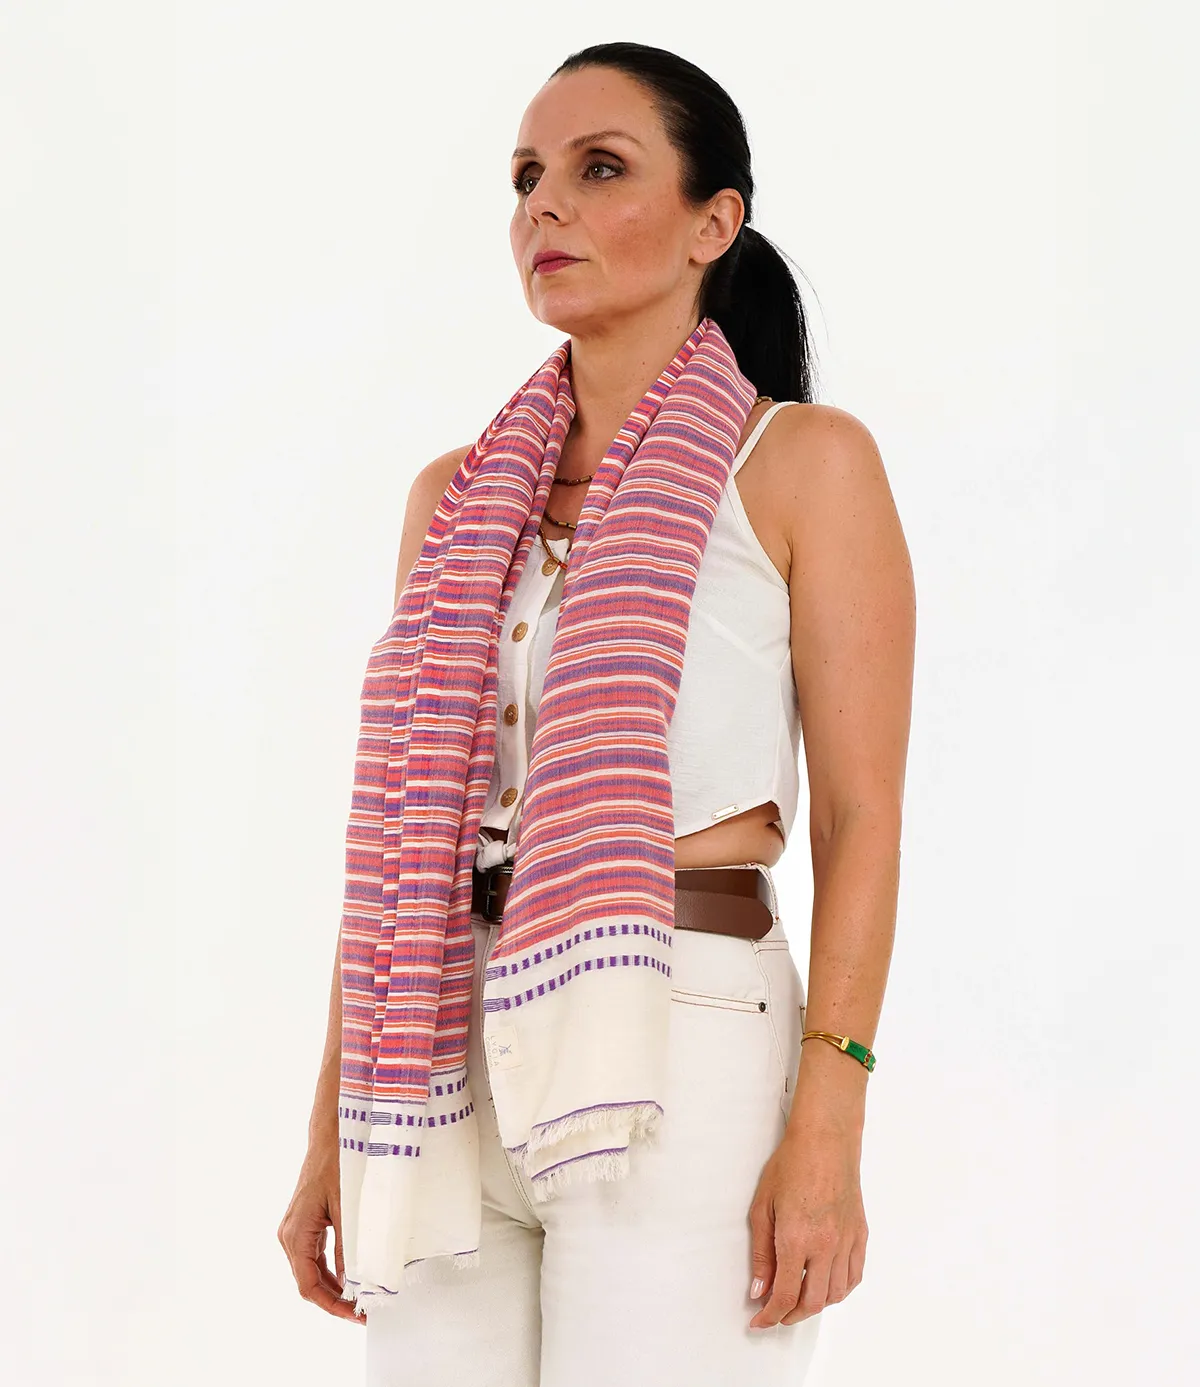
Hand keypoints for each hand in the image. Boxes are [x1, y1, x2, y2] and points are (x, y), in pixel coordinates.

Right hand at [278, 1144, 364, 1324]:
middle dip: (334, 1299)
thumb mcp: (347, 1209)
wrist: (330, 1136)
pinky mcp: (305, 1224)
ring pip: (312, 1270)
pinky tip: (350, 1277)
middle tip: (362, 1311)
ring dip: (333, 1287)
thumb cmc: (337, 1165)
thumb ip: (349, 1248)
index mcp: (296, 1234)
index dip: (331, 1305)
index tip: (354, 1315)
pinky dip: (331, 1270)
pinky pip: (315, 1256)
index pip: (308, 1285)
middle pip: (309, 1281)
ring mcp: (296, 1230)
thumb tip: (356, 1282)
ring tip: (358, 1299)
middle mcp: (290, 1235)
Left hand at [746, 1122, 867, 1327]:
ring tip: (798, 1300)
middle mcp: (826, 1245)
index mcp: (797, 1238)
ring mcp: (847, 1241)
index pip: (785, 1294)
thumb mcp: (762, 1207)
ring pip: (836, 1294)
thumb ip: (762, 1253)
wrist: (825, 1141)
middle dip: (791, 1315)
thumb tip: (760, 1290)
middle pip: (813, 1302)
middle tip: (776, 1314)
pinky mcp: (860, 1235)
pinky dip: (840, 1290)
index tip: (760, 1321)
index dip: (770, 1315)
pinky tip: (826, 1286)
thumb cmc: (791, 1166)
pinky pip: (854, 1276)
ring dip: (816, 1305)